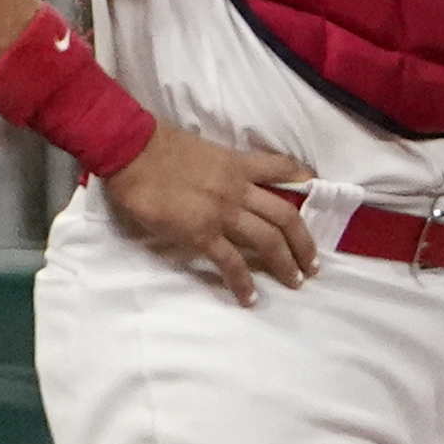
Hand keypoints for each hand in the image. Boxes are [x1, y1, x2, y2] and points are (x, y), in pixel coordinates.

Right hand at [97, 125, 320, 304]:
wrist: (130, 150)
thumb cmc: (155, 145)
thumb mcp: (201, 149)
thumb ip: (219, 166)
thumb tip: (220, 180)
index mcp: (237, 164)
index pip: (280, 169)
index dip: (300, 180)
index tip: (312, 190)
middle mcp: (238, 189)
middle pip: (285, 216)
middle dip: (303, 242)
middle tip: (311, 263)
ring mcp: (222, 213)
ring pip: (269, 241)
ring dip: (286, 264)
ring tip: (294, 282)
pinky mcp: (202, 234)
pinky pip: (231, 262)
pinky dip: (243, 282)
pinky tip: (249, 298)